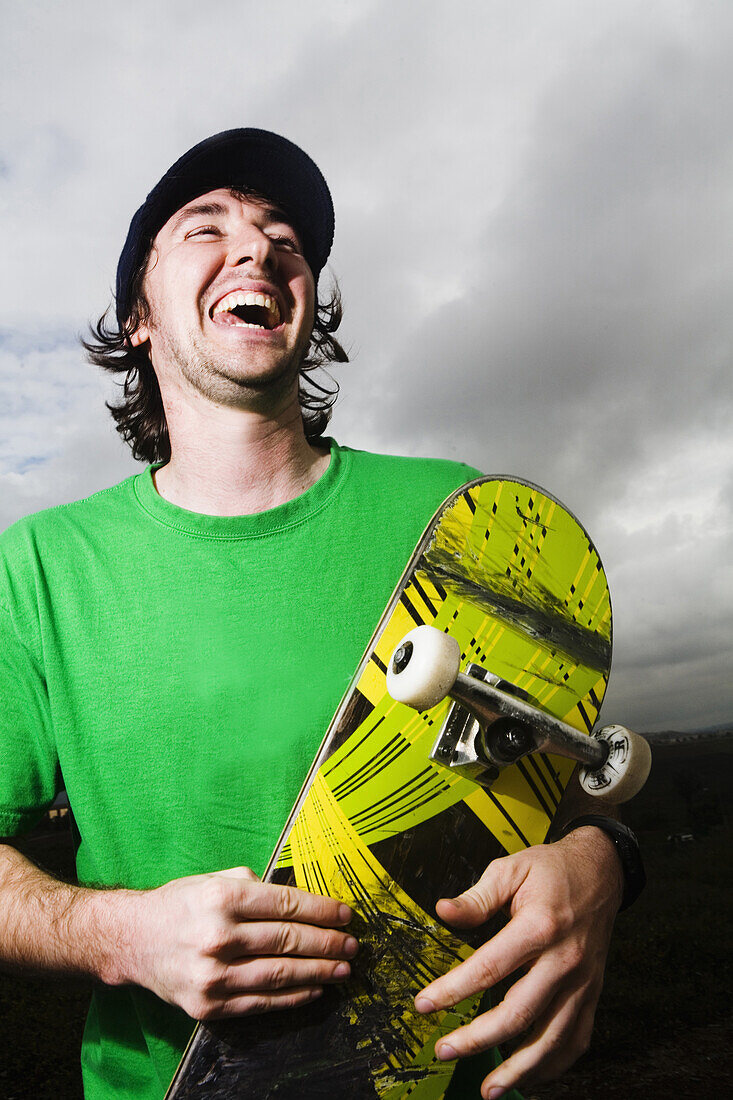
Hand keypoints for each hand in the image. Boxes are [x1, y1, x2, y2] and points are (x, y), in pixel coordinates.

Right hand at [118, 866, 357, 1020]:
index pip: (286, 905)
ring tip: (343, 968)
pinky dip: (293, 996)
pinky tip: (313, 988)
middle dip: (328, 943)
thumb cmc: (180, 905)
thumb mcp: (213, 879)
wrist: (132, 940)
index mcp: (222, 898)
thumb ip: (254, 885)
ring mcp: (212, 975)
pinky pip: (261, 1002)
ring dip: (319, 972)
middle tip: (352, 944)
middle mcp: (217, 936)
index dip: (322, 910)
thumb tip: (300, 900)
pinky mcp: (208, 1005)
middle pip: (288, 941)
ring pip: (280, 975)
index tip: (345, 915)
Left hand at [414, 827, 623, 1097]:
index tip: (424, 1004)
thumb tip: (442, 912)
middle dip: (478, 1038)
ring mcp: (583, 982)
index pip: (489, 967)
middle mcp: (565, 959)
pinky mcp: (593, 993)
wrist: (601, 870)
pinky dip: (553, 1064)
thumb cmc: (551, 869)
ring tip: (489, 1088)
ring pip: (551, 1037)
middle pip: (518, 1012)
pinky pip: (576, 1039)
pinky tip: (530, 1075)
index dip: (453, 990)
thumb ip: (476, 897)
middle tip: (444, 1050)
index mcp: (540, 926)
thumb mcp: (510, 869)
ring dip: (518, 1068)